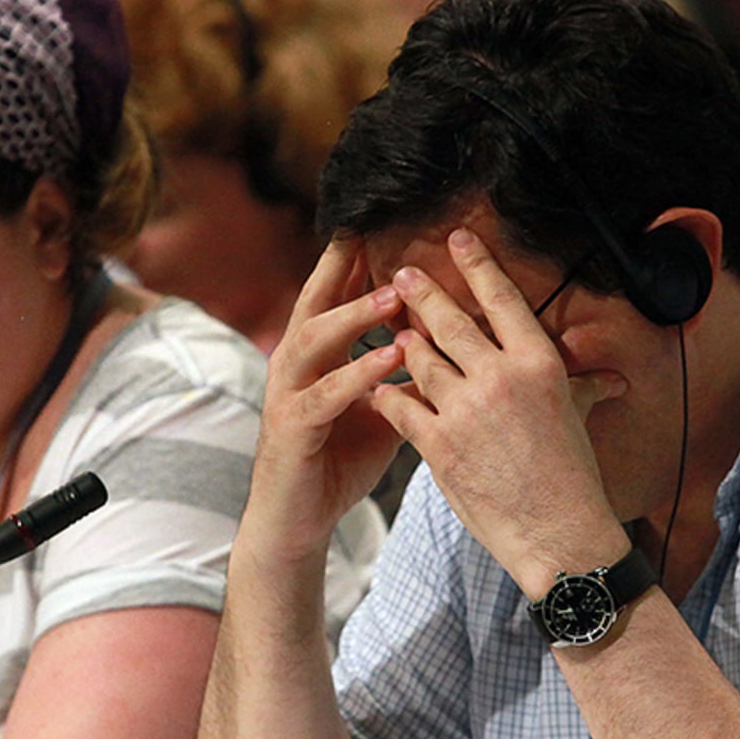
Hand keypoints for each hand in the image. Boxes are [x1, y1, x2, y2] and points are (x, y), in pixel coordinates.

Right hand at [249, 236, 408, 560]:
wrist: (298, 518)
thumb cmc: (338, 457)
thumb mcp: (380, 405)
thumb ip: (405, 372)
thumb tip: (450, 343)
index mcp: (315, 353)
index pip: (334, 293)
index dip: (354, 258)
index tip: (381, 220)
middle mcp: (295, 363)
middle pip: (315, 300)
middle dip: (343, 265)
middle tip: (373, 231)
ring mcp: (289, 393)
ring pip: (315, 339)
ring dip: (355, 315)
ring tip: (393, 295)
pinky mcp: (293, 428)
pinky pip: (325, 394)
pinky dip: (358, 374)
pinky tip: (389, 360)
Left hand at [374, 229, 627, 595]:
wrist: (559, 534)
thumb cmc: (574, 477)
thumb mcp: (577, 420)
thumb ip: (583, 389)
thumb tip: (611, 379)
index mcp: (539, 364)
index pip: (503, 300)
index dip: (477, 265)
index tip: (458, 239)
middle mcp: (500, 378)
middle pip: (450, 322)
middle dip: (423, 294)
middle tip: (405, 273)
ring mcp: (465, 411)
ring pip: (420, 360)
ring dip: (404, 344)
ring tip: (395, 330)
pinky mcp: (438, 445)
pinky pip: (401, 406)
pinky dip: (388, 393)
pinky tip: (378, 385)